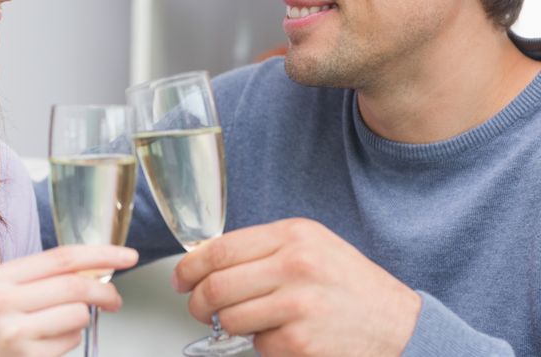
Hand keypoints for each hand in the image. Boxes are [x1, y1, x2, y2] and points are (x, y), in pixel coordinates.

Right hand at [0, 244, 137, 356]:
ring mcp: (13, 332)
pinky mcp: (26, 356)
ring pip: (77, 315)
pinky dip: (70, 341)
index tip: (126, 256)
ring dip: (82, 321)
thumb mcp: (3, 294)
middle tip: (115, 299)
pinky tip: (48, 344)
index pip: (62, 257)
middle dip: (105, 292)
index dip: (101, 255)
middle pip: (74, 286)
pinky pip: (70, 342)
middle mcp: (3, 301)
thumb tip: (96, 268)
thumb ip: (43, 278)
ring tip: (62, 326)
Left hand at [172, 218, 419, 356]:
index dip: (190, 267)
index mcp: (293, 235)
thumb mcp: (310, 246)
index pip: (220, 249)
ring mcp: (298, 306)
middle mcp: (295, 266)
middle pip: (216, 286)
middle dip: (197, 301)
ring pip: (229, 319)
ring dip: (228, 326)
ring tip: (248, 320)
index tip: (181, 278)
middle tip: (198, 306)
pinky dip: (262, 344)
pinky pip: (257, 345)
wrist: (398, 323)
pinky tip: (284, 334)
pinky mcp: (301, 343)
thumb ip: (262, 248)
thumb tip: (207, 261)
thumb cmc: (349, 284)